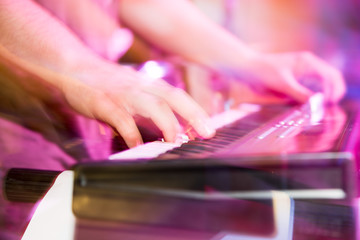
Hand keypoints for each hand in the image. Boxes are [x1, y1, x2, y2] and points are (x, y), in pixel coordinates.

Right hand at [60, 61, 214, 147]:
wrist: (73, 68)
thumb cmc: (105, 84)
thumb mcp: (131, 91)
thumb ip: (147, 108)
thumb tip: (163, 130)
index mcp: (148, 84)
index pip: (178, 95)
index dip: (196, 110)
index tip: (209, 126)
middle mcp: (140, 86)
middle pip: (173, 97)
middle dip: (194, 114)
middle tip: (207, 133)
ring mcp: (123, 94)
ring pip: (153, 105)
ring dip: (168, 124)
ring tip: (175, 141)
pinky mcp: (104, 103)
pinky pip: (123, 120)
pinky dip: (133, 135)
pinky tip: (137, 147)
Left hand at [238, 51, 345, 102]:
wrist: (247, 67)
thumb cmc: (263, 71)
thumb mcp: (283, 84)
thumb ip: (301, 94)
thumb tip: (317, 104)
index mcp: (307, 62)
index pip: (330, 76)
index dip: (333, 90)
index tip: (328, 104)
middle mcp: (308, 65)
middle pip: (330, 77)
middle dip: (333, 91)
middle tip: (329, 106)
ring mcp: (302, 70)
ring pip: (323, 81)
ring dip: (325, 93)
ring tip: (323, 106)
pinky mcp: (295, 78)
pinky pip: (311, 86)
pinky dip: (314, 94)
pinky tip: (310, 103)